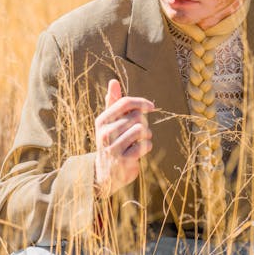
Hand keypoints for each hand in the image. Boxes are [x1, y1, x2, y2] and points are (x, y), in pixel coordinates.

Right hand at [95, 79, 154, 196]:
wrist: (105, 173)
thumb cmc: (111, 142)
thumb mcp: (109, 122)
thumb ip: (113, 102)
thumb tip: (113, 81)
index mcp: (102, 121)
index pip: (125, 103)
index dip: (141, 102)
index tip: (151, 107)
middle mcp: (105, 133)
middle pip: (137, 117)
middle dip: (144, 123)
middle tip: (139, 132)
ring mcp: (113, 147)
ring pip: (141, 130)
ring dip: (146, 135)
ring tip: (140, 141)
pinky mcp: (124, 160)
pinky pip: (145, 145)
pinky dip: (146, 146)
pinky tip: (140, 151)